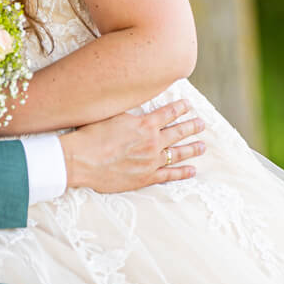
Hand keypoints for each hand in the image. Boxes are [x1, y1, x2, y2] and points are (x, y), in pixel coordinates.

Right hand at [59, 100, 204, 192]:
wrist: (81, 160)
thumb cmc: (92, 135)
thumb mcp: (112, 115)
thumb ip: (130, 112)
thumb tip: (138, 106)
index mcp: (145, 124)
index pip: (168, 113)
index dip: (180, 107)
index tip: (188, 105)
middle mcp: (153, 142)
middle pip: (178, 132)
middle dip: (192, 127)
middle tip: (202, 124)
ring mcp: (151, 161)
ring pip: (178, 153)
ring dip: (192, 149)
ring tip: (202, 146)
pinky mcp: (146, 177)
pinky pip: (169, 175)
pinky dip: (182, 173)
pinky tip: (192, 170)